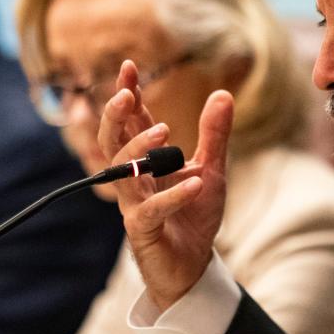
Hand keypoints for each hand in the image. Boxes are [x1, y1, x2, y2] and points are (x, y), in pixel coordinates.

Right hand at [98, 60, 233, 310]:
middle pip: (110, 142)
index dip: (127, 95)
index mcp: (146, 161)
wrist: (194, 266)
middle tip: (127, 96)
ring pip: (122, 173)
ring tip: (166, 131)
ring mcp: (134, 205)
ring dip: (140, 149)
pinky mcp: (143, 231)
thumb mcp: (211, 170)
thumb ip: (213, 135)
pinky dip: (173, 196)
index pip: (130, 122)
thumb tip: (222, 94)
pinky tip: (194, 182)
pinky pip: (149, 211)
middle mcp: (133, 180)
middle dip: (115, 116)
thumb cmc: (194, 217)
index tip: (129, 67)